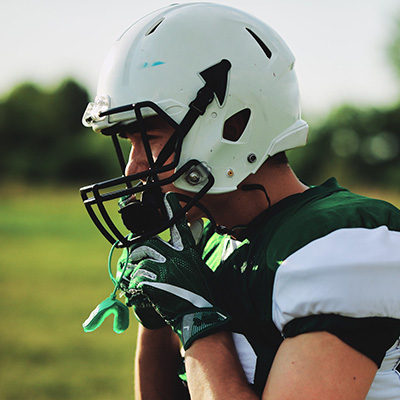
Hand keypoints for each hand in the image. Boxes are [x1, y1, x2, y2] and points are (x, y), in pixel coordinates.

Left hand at [125, 192, 230, 348]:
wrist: (198, 316)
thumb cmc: (200, 292)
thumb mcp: (197, 266)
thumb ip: (190, 248)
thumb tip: (195, 227)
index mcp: (187, 252)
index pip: (180, 227)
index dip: (173, 211)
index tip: (168, 197)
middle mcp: (176, 257)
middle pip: (146, 245)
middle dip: (140, 254)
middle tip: (143, 263)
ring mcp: (164, 270)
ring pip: (138, 263)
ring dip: (139, 273)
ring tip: (150, 283)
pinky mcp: (153, 284)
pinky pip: (136, 279)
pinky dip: (137, 287)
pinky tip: (148, 294)